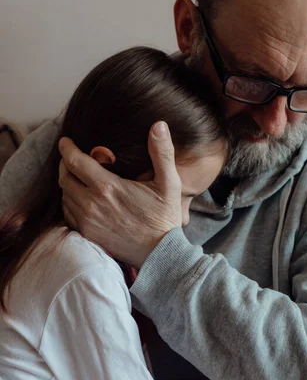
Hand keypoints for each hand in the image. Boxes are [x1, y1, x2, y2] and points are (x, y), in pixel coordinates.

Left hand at [59, 122, 181, 266]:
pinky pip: (68, 214)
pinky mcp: (88, 234)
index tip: (66, 141)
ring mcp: (87, 221)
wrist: (160, 254)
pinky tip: (80, 199)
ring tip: (76, 177)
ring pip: (64, 196)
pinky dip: (69, 203)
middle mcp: (91, 203)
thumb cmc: (165, 218)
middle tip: (71, 158)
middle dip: (65, 164)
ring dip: (67, 184)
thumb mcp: (169, 183)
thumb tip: (158, 125)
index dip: (67, 148)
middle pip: (64, 177)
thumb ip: (162, 152)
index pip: (75, 161)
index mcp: (107, 187)